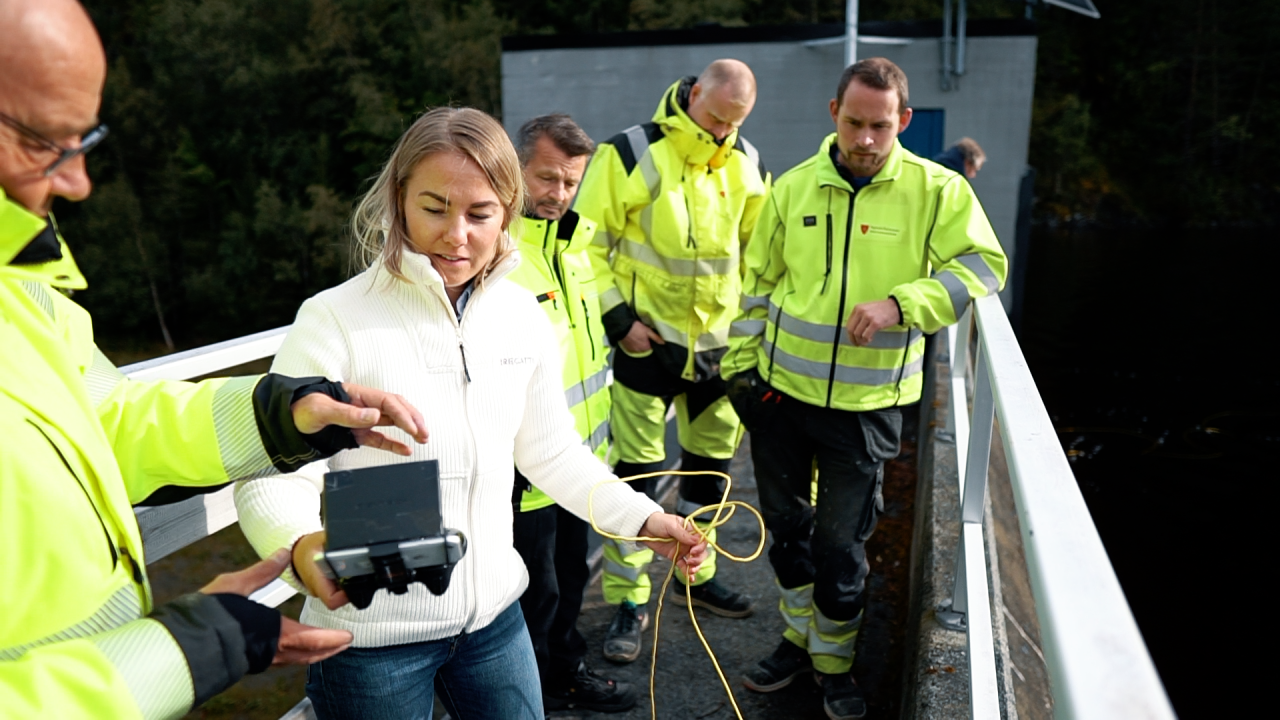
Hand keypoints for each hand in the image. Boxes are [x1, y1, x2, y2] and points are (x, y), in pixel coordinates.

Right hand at [200, 548, 353, 665]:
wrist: (182, 642)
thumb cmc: (207, 615)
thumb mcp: (236, 585)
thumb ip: (262, 571)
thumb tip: (283, 553)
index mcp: (273, 633)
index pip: (312, 638)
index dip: (331, 639)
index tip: (347, 637)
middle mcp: (271, 650)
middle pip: (308, 654)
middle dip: (329, 649)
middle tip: (344, 643)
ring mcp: (260, 659)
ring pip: (296, 660)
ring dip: (315, 653)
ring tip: (327, 648)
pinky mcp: (250, 660)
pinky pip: (282, 661)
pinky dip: (297, 655)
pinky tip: (295, 650)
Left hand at [291, 382, 427, 455]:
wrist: (285, 419)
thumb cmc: (301, 409)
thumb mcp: (322, 410)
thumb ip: (348, 414)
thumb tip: (375, 415)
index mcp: (358, 395)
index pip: (388, 402)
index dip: (403, 415)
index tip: (412, 428)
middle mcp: (363, 405)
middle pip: (396, 408)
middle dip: (413, 419)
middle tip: (425, 433)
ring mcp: (361, 419)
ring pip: (393, 421)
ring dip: (409, 428)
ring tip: (423, 438)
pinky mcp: (357, 433)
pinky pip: (380, 438)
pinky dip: (394, 444)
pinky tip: (405, 449)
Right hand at [618, 321, 664, 353]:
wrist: (623, 327)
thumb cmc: (637, 328)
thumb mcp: (648, 331)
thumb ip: (656, 338)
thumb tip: (663, 343)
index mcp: (646, 347)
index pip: (652, 348)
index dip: (651, 342)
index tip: (650, 337)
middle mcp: (639, 351)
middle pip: (645, 348)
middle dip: (645, 343)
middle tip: (644, 335)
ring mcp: (633, 350)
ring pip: (639, 348)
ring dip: (639, 344)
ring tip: (638, 336)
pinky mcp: (627, 348)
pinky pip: (633, 348)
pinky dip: (634, 345)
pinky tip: (633, 338)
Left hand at [640, 512, 708, 580]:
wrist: (644, 528)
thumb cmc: (658, 522)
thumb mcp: (670, 525)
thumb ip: (682, 533)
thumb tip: (696, 541)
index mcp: (689, 530)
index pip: (701, 539)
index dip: (700, 546)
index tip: (693, 551)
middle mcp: (688, 541)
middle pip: (700, 551)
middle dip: (698, 558)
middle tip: (690, 561)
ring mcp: (682, 549)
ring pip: (694, 560)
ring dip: (695, 566)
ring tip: (691, 571)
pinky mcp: (675, 557)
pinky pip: (683, 565)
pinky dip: (687, 572)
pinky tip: (690, 579)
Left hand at [845, 299, 901, 346]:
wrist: (896, 307)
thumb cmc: (882, 309)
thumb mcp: (867, 309)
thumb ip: (859, 317)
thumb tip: (853, 332)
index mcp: (857, 308)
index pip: (848, 324)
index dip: (850, 335)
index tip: (853, 340)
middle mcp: (861, 311)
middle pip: (851, 330)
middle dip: (853, 340)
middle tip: (858, 344)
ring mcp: (868, 317)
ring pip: (857, 334)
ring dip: (860, 341)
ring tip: (866, 342)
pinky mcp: (875, 323)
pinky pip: (866, 336)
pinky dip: (866, 340)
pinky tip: (871, 339)